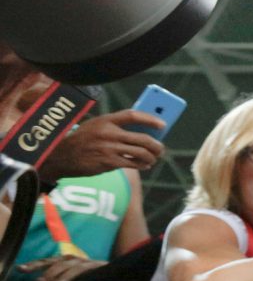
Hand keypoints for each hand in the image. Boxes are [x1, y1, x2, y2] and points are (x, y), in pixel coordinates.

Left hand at [23, 255, 106, 280]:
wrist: (116, 280)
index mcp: (65, 262)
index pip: (47, 261)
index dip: (34, 265)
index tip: (20, 269)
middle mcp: (74, 259)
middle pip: (57, 262)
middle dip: (46, 272)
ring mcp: (85, 262)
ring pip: (68, 266)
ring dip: (58, 275)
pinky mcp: (95, 267)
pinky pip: (81, 271)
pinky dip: (69, 277)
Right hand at [40, 110, 164, 178]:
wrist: (61, 156)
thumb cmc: (83, 140)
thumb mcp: (95, 126)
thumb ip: (114, 126)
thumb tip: (142, 131)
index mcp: (105, 120)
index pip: (133, 115)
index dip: (150, 119)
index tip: (163, 124)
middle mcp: (109, 133)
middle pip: (143, 138)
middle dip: (157, 145)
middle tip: (160, 149)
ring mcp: (109, 148)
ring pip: (141, 153)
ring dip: (151, 157)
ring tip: (153, 158)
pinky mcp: (109, 162)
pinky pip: (133, 164)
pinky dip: (142, 165)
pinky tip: (144, 165)